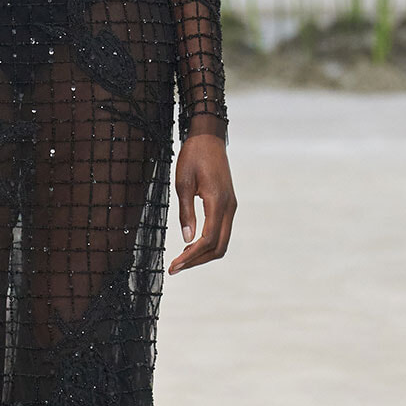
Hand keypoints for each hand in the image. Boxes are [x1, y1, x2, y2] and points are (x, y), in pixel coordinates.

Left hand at [168, 124, 236, 274]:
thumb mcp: (182, 183)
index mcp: (218, 202)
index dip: (191, 256)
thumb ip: (186, 212)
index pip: (208, 240)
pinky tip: (191, 244)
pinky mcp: (228, 204)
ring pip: (222, 241)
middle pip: (218, 247)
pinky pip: (221, 231)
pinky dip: (208, 243)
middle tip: (175, 267)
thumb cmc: (193, 156)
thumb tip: (187, 239)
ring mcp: (231, 206)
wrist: (208, 137)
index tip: (174, 265)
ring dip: (203, 254)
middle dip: (197, 261)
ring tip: (181, 259)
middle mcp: (229, 207)